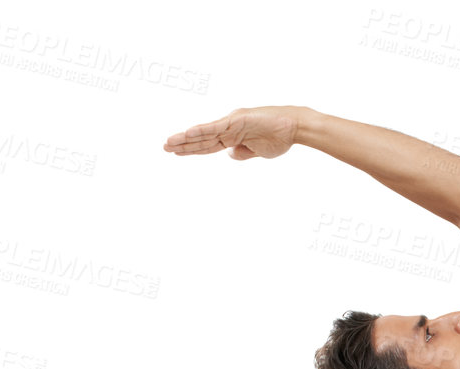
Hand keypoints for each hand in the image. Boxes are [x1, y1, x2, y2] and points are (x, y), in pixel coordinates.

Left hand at [162, 105, 305, 160]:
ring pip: (204, 133)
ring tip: (169, 143)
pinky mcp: (236, 121)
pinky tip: (186, 134)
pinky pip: (214, 128)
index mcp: (233, 135)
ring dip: (186, 138)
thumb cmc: (280, 137)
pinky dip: (200, 131)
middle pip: (202, 138)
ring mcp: (231, 123)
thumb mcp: (259, 151)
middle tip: (165, 146)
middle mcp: (229, 127)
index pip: (208, 144)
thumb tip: (229, 155)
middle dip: (183, 144)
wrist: (294, 127)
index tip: (177, 152)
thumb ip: (243, 152)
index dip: (193, 149)